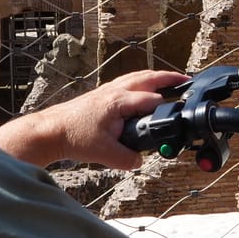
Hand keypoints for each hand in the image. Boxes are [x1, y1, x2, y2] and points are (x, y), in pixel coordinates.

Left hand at [0, 69, 185, 169]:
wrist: (51, 130)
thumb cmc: (73, 137)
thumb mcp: (104, 153)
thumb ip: (127, 159)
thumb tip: (140, 161)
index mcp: (119, 102)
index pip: (150, 100)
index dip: (166, 107)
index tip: (178, 113)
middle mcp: (115, 91)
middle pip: (147, 78)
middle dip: (169, 78)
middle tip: (186, 80)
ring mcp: (108, 89)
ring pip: (137, 77)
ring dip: (156, 76)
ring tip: (171, 79)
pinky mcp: (103, 93)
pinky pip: (128, 80)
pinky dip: (142, 80)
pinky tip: (144, 87)